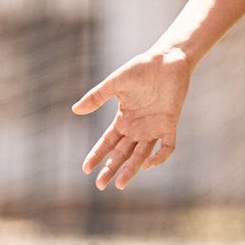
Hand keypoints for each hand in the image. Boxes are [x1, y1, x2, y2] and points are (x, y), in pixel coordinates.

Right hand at [72, 48, 191, 190]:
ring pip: (141, 155)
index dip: (97, 155)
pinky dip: (159, 157)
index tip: (86, 169)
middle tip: (100, 185)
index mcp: (123, 119)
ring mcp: (153, 128)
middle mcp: (137, 128)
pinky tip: (148, 164)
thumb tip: (75, 110)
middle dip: (110, 169)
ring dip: (131, 170)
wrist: (167, 59)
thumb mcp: (115, 84)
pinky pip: (166, 147)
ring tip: (120, 184)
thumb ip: (97, 97)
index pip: (107, 143)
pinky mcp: (169, 125)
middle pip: (121, 154)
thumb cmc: (141, 69)